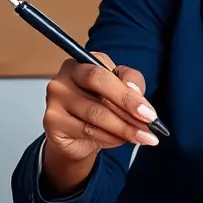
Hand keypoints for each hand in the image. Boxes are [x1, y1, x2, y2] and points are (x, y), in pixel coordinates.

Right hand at [43, 53, 160, 162]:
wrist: (77, 139)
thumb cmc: (100, 108)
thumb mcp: (121, 92)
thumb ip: (132, 84)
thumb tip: (136, 92)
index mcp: (82, 62)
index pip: (105, 71)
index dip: (129, 93)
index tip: (149, 113)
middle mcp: (65, 76)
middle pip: (98, 84)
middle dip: (127, 105)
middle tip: (148, 124)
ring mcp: (55, 99)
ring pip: (96, 113)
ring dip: (124, 128)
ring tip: (142, 137)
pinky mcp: (52, 121)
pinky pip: (87, 130)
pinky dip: (109, 137)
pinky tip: (120, 140)